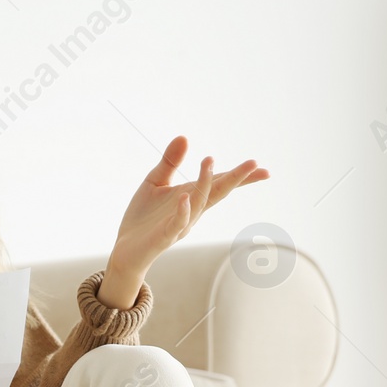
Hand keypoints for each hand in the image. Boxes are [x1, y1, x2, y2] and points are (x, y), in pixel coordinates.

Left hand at [103, 135, 269, 300]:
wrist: (125, 249)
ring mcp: (180, 224)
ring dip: (205, 183)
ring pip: (198, 204)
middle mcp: (191, 211)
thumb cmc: (143, 217)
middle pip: (217, 192)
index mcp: (191, 196)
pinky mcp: (164, 236)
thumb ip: (170, 161)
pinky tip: (185, 198)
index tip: (261, 168)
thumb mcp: (155, 182)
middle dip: (235, 179)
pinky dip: (183, 212)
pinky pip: (176, 224)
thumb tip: (185, 137)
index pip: (219, 183)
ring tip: (208, 161)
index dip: (240, 176)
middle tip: (254, 165)